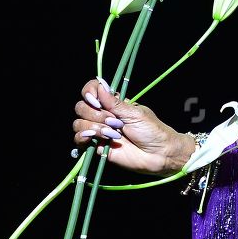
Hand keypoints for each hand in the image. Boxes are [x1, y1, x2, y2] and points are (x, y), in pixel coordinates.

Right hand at [70, 78, 190, 176]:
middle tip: (115, 122)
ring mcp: (98, 131)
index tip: (97, 101)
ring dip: (94, 127)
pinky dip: (83, 137)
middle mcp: (103, 115)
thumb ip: (115, 102)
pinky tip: (97, 139)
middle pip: (81, 107)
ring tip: (113, 134)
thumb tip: (100, 84)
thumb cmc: (152, 131)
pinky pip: (79, 139)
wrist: (158, 154)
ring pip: (78, 123)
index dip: (89, 93)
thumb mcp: (135, 114)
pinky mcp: (96, 146)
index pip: (91, 91)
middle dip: (95, 114)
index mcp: (113, 104)